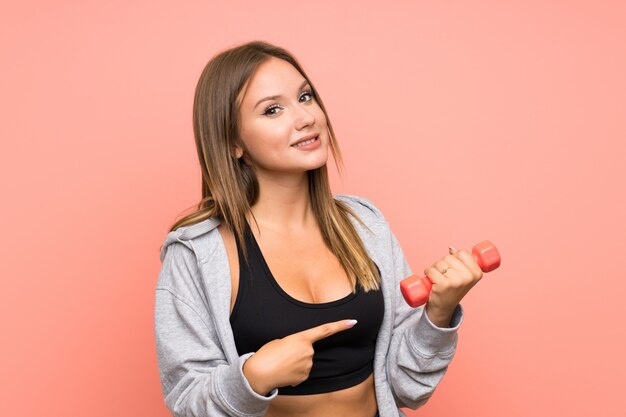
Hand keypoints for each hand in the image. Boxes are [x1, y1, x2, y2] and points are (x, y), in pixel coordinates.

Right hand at [242, 319, 356, 394]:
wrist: (259, 373)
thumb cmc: (267, 354)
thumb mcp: (280, 342)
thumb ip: (294, 344)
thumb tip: (300, 354)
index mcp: (302, 337)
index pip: (325, 330)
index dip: (340, 325)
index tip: (353, 322)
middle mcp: (308, 351)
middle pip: (308, 349)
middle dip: (297, 351)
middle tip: (282, 354)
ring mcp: (308, 365)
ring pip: (305, 362)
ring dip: (295, 362)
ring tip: (280, 363)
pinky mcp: (304, 377)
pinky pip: (301, 372)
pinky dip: (293, 372)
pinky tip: (283, 372)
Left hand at [424, 246, 482, 326]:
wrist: (443, 308)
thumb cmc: (451, 289)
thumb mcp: (462, 276)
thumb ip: (460, 261)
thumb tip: (451, 248)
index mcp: (477, 273)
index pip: (463, 253)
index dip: (454, 258)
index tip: (454, 269)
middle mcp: (469, 277)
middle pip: (449, 257)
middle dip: (443, 264)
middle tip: (444, 276)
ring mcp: (457, 281)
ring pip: (439, 262)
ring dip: (434, 269)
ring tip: (438, 279)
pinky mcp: (444, 284)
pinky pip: (431, 269)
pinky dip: (428, 273)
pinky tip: (431, 281)